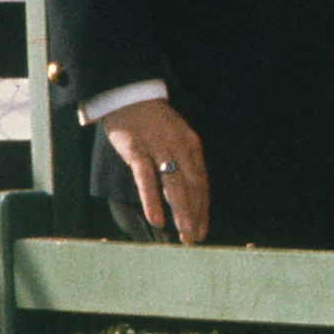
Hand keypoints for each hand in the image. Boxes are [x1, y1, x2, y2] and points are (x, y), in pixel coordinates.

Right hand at [99, 97, 207, 242]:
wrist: (129, 94)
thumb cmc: (152, 120)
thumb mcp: (175, 137)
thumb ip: (181, 161)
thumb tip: (187, 191)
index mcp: (191, 145)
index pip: (202, 182)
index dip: (203, 208)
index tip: (203, 229)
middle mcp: (179, 148)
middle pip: (192, 186)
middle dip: (195, 214)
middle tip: (195, 238)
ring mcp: (158, 149)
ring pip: (174, 185)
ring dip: (181, 211)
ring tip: (185, 234)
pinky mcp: (136, 150)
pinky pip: (146, 179)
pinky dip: (153, 201)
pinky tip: (158, 220)